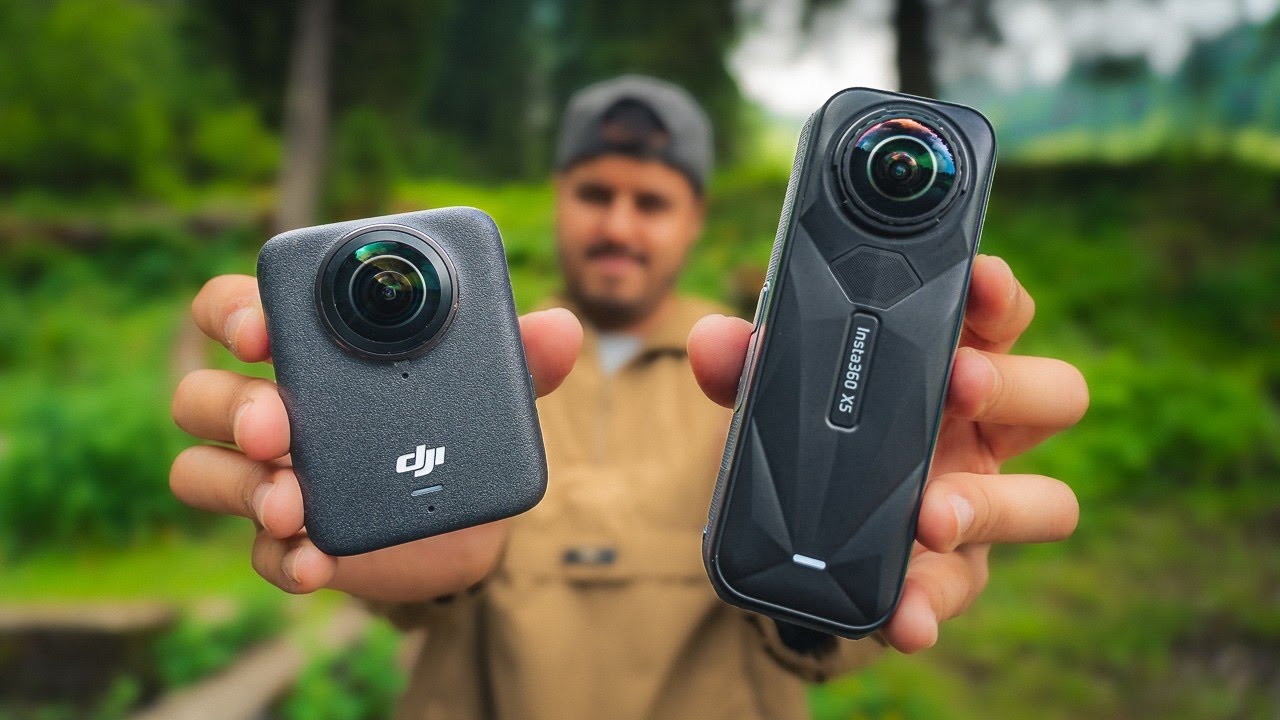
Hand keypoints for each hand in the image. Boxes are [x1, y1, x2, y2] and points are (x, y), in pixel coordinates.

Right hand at [170, 275, 581, 601]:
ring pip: (202, 471)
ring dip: (241, 485)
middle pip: (201, 394)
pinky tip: (315, 561)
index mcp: (310, 350)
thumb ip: (519, 356)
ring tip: (291, 502)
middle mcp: (274, 406)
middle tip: (278, 427)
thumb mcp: (487, 387)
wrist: (468, 515)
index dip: (233, 314)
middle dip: (232, 407)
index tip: (262, 332)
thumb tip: (561, 326)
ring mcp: (273, 475)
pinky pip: (257, 549)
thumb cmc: (454, 423)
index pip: (234, 311)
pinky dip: (282, 556)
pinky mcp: (290, 538)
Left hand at [687, 254, 1086, 652]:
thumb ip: (744, 366)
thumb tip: (713, 340)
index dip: (999, 293)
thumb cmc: (807, 440)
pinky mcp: (953, 573)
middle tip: (960, 384)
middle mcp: (981, 430)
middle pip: (1056, 395)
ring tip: (932, 516)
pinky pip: (963, 589)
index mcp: (949, 363)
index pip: (999, 315)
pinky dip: (933, 605)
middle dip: (1014, 386)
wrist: (787, 538)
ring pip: (1045, 501)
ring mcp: (978, 503)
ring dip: (990, 505)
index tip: (978, 279)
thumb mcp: (770, 397)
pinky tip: (905, 617)